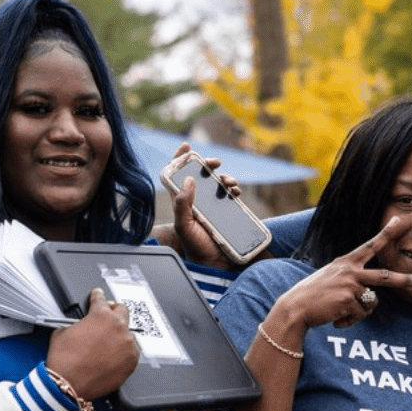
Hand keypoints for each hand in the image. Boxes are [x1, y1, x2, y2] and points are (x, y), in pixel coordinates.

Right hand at [47, 288, 138, 399]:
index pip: (101, 299)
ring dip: (118, 334)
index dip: (98, 296)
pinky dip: (123, 351)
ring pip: (127, 333)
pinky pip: (131, 351)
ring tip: (106, 343)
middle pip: (122, 311)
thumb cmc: (65, 360)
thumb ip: (78, 323)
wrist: (69, 384)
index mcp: (101, 315)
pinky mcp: (132, 360)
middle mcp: (119, 327)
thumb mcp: (62, 331)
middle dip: (113, 311)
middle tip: (107, 316)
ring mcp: (128, 344)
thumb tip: (82, 325)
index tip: (99, 296)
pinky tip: (112, 356)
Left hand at [155, 143, 242, 268]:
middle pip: (199, 175)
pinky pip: (229, 195)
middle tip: (214, 162)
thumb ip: (182, 203)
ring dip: (223, 177)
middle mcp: (196, 201)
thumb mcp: (183, 225)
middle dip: (207, 165)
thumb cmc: (195, 247)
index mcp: (181, 202)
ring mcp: (212, 206)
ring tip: (228, 181)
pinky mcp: (226, 212)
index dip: (179, 159)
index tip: (186, 146)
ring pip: (216, 183)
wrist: (215, 264)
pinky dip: (233, 189)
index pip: (176, 176)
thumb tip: (188, 179)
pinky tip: (235, 191)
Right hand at [265, 215, 411, 336]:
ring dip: (357, 313)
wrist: (295, 307)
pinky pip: (359, 316)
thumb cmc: (313, 295)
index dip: (387, 233)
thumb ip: (353, 282)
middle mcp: (350, 271)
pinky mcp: (347, 300)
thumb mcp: (332, 279)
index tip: (401, 220)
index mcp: (347, 262)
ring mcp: (350, 285)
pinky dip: (349, 322)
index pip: (371, 245)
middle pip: (386, 277)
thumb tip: (371, 298)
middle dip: (408, 280)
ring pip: (371, 304)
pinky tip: (335, 318)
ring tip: (338, 311)